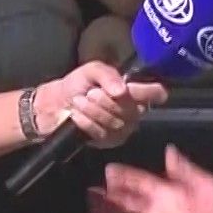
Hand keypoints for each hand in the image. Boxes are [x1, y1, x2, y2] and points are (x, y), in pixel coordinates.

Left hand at [36, 61, 167, 149]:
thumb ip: (108, 75)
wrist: (56, 103)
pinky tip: (76, 115)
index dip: (149, 91)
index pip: (156, 93)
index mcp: (134, 91)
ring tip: (79, 101)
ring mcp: (122, 128)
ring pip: (116, 122)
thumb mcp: (91, 70)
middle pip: (131, 109)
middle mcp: (133, 111)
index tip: (130, 88)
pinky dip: (87, 122)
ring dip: (93, 110)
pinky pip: (102, 133)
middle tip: (90, 93)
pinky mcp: (108, 141)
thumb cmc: (77, 85)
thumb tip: (122, 90)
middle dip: (106, 100)